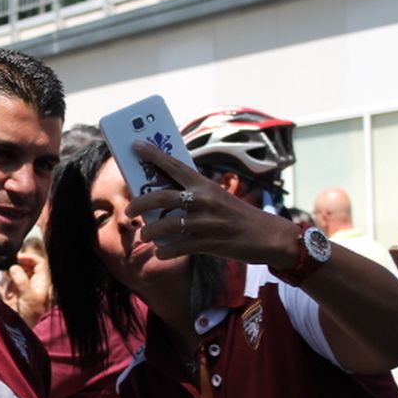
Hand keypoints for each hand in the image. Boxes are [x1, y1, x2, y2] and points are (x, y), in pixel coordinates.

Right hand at [6, 251, 51, 327]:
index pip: (40, 264)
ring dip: (12, 280)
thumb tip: (14, 267)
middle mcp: (34, 284)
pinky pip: (10, 284)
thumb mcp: (28, 296)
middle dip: (18, 269)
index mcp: (42, 283)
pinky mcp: (14, 293)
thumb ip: (21, 280)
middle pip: (27, 267)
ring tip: (12, 293)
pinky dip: (8, 287)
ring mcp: (24, 288)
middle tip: (10, 272)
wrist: (18, 330)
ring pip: (18, 274)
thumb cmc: (29, 315)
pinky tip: (9, 297)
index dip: (30, 258)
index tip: (18, 257)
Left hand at [127, 142, 296, 265]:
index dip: (153, 155)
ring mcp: (205, 222)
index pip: (174, 165)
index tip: (135, 145)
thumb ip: (193, 194)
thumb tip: (161, 196)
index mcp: (204, 185)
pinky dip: (164, 251)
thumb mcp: (217, 197)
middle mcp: (204, 200)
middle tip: (129, 210)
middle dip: (139, 203)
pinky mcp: (208, 243)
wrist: (268, 236)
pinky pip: (176, 248)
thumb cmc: (237, 215)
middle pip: (160, 197)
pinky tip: (162, 251)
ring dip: (149, 232)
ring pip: (164, 226)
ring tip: (146, 234)